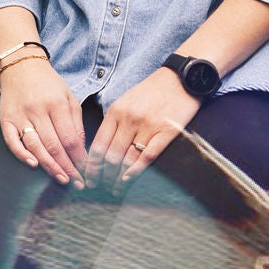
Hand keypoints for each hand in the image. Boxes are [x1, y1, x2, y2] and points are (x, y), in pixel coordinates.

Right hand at [0, 57, 87, 187]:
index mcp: (57, 104)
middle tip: (77, 182)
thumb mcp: (69, 96)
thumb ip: (76, 122)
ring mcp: (20, 116)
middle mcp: (38, 110)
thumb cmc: (48, 83)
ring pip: (35, 146)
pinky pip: (12, 141)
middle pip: (54, 145)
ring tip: (61, 179)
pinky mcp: (5, 120)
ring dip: (49, 166)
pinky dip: (21, 154)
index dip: (79, 158)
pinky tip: (33, 164)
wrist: (21, 65)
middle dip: (67, 167)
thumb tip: (81, 150)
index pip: (70, 138)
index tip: (87, 171)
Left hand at [87, 68, 200, 189]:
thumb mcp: (127, 100)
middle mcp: (129, 119)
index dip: (91, 164)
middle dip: (103, 175)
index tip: (87, 177)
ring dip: (118, 178)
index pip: (98, 144)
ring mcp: (148, 126)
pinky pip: (148, 156)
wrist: (181, 78)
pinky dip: (136, 171)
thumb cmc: (152, 91)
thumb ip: (114, 121)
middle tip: (99, 188)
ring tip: (115, 190)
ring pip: (127, 159)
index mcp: (116, 111)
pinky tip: (129, 180)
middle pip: (111, 155)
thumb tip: (102, 147)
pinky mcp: (166, 132)